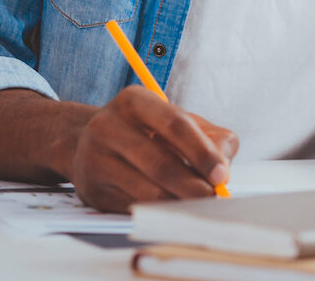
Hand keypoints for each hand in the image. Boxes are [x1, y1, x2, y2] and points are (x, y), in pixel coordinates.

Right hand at [69, 87, 237, 213]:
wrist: (94, 143)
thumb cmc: (150, 132)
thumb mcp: (183, 121)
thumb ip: (213, 140)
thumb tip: (222, 173)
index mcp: (134, 101)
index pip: (175, 125)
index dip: (202, 153)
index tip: (221, 176)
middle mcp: (107, 127)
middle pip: (160, 163)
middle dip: (193, 186)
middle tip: (213, 198)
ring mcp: (94, 160)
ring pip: (147, 192)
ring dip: (179, 202)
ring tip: (197, 204)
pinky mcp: (92, 190)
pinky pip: (134, 208)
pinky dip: (160, 212)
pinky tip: (172, 209)